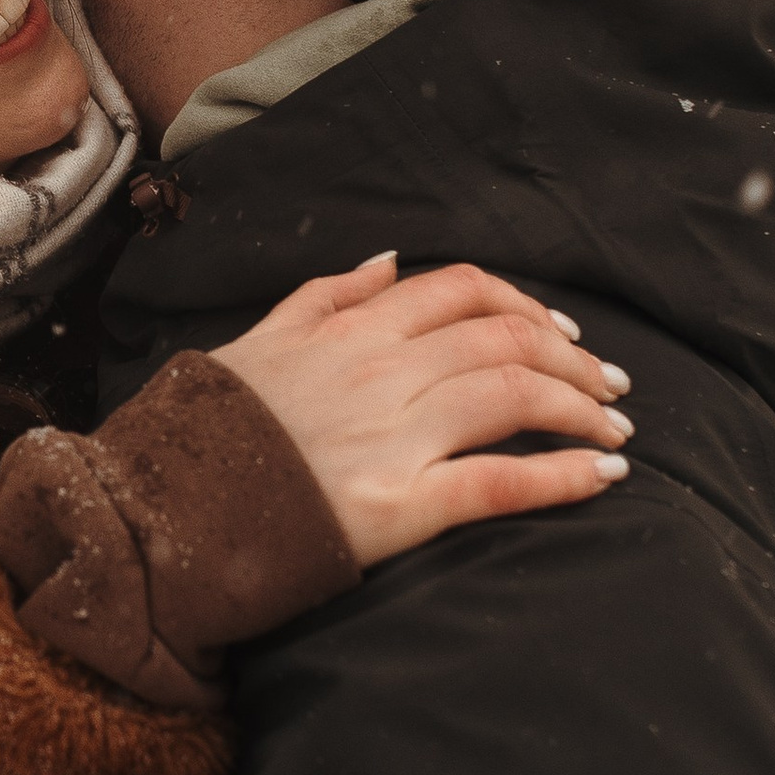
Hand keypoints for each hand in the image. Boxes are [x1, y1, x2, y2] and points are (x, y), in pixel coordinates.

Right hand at [211, 254, 633, 568]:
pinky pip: (500, 482)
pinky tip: (604, 480)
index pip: (464, 291)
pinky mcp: (395, 507)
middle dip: (574, 362)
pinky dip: (564, 478)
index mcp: (349, 328)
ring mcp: (391, 437)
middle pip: (506, 340)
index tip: (563, 336)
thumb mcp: (256, 341)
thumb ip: (325, 295)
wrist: (158, 514)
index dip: (527, 306)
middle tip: (611, 389)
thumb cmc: (204, 434)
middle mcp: (379, 371)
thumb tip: (390, 260)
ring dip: (582, 411)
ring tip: (617, 432)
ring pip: (515, 396)